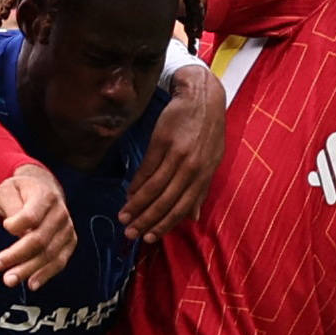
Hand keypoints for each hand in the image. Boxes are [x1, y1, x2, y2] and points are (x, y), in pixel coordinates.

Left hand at [0, 163, 75, 288]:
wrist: (43, 190)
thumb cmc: (20, 192)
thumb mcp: (8, 190)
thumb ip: (10, 206)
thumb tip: (14, 229)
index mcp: (45, 196)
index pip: (31, 216)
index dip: (17, 224)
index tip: (4, 226)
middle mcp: (60, 213)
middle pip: (39, 239)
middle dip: (16, 255)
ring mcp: (67, 229)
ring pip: (49, 254)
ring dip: (29, 270)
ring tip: (9, 279)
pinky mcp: (69, 242)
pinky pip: (59, 262)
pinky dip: (45, 274)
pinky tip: (31, 284)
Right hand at [120, 63, 224, 241]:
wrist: (201, 97)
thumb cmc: (208, 131)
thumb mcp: (212, 160)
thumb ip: (201, 190)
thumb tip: (194, 217)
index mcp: (204, 175)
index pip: (182, 207)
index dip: (164, 225)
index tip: (149, 238)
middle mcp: (191, 167)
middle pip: (165, 201)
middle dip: (146, 220)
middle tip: (129, 234)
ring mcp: (176, 154)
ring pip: (154, 187)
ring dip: (136, 205)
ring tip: (123, 217)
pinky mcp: (162, 141)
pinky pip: (147, 168)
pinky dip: (136, 184)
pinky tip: (128, 195)